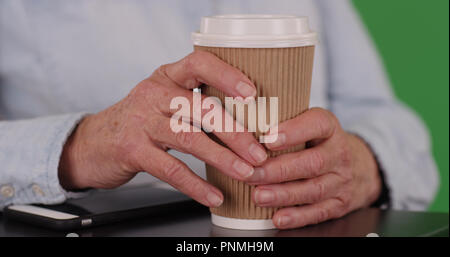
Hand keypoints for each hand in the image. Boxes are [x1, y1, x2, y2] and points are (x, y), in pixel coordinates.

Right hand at [58, 51, 267, 207]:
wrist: (92, 143)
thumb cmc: (139, 121)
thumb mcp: (164, 101)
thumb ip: (196, 102)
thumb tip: (247, 120)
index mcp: (167, 77)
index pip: (200, 63)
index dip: (227, 76)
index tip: (252, 94)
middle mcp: (154, 94)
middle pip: (201, 107)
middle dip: (235, 132)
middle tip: (258, 152)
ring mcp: (142, 122)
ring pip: (189, 138)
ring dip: (222, 158)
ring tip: (245, 173)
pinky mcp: (132, 150)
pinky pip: (171, 169)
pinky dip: (196, 185)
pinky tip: (214, 195)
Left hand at [248, 108, 381, 228]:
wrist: (359, 166)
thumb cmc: (319, 142)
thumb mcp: (309, 124)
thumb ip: (284, 122)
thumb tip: (245, 123)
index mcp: (329, 127)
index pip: (317, 124)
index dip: (292, 131)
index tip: (268, 138)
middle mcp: (339, 153)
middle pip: (312, 163)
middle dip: (278, 170)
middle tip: (252, 174)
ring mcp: (341, 180)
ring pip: (313, 190)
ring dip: (283, 194)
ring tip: (258, 196)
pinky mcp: (340, 203)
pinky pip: (319, 212)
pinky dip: (297, 217)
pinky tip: (279, 218)